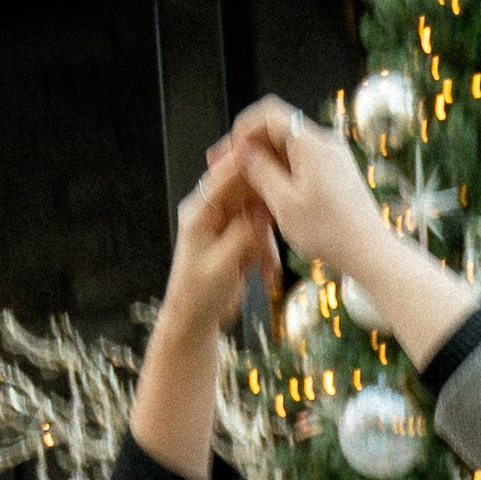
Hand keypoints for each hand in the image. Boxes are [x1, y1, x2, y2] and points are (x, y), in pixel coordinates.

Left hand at [154, 155, 277, 345]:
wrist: (195, 321)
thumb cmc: (198, 296)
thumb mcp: (222, 264)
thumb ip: (244, 235)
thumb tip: (263, 212)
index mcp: (199, 213)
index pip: (225, 176)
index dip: (250, 164)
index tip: (274, 158)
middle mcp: (212, 213)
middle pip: (246, 191)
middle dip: (267, 207)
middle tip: (285, 215)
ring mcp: (226, 226)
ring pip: (259, 215)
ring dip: (267, 242)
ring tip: (268, 268)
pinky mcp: (237, 240)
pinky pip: (260, 236)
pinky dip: (267, 255)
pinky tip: (267, 276)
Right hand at [225, 95, 389, 284]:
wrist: (370, 252)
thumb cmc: (331, 233)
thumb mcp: (284, 204)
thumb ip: (260, 171)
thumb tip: (243, 151)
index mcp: (312, 143)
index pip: (268, 113)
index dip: (244, 128)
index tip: (231, 149)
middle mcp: (326, 143)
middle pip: (280, 129)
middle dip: (253, 146)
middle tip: (232, 168)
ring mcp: (335, 156)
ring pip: (291, 147)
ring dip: (268, 161)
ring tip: (250, 186)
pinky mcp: (339, 172)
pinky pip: (305, 162)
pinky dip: (286, 172)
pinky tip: (275, 195)